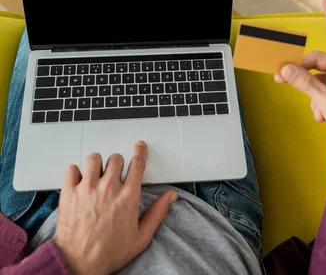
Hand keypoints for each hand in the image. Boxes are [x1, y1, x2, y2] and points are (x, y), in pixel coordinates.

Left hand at [55, 141, 176, 274]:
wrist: (79, 264)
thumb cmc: (109, 252)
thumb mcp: (141, 237)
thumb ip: (157, 213)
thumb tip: (170, 197)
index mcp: (128, 197)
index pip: (137, 164)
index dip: (140, 151)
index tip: (139, 147)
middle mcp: (109, 189)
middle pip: (116, 158)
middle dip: (117, 164)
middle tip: (113, 175)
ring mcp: (88, 189)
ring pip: (94, 158)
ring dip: (96, 165)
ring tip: (96, 176)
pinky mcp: (70, 192)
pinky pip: (72, 168)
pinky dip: (75, 173)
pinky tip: (79, 182)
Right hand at [275, 0, 325, 170]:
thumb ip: (304, 83)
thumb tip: (286, 69)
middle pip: (318, 60)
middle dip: (301, 71)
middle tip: (282, 77)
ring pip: (319, 76)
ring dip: (312, 91)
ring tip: (314, 108)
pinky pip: (324, 87)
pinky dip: (319, 99)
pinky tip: (322, 115)